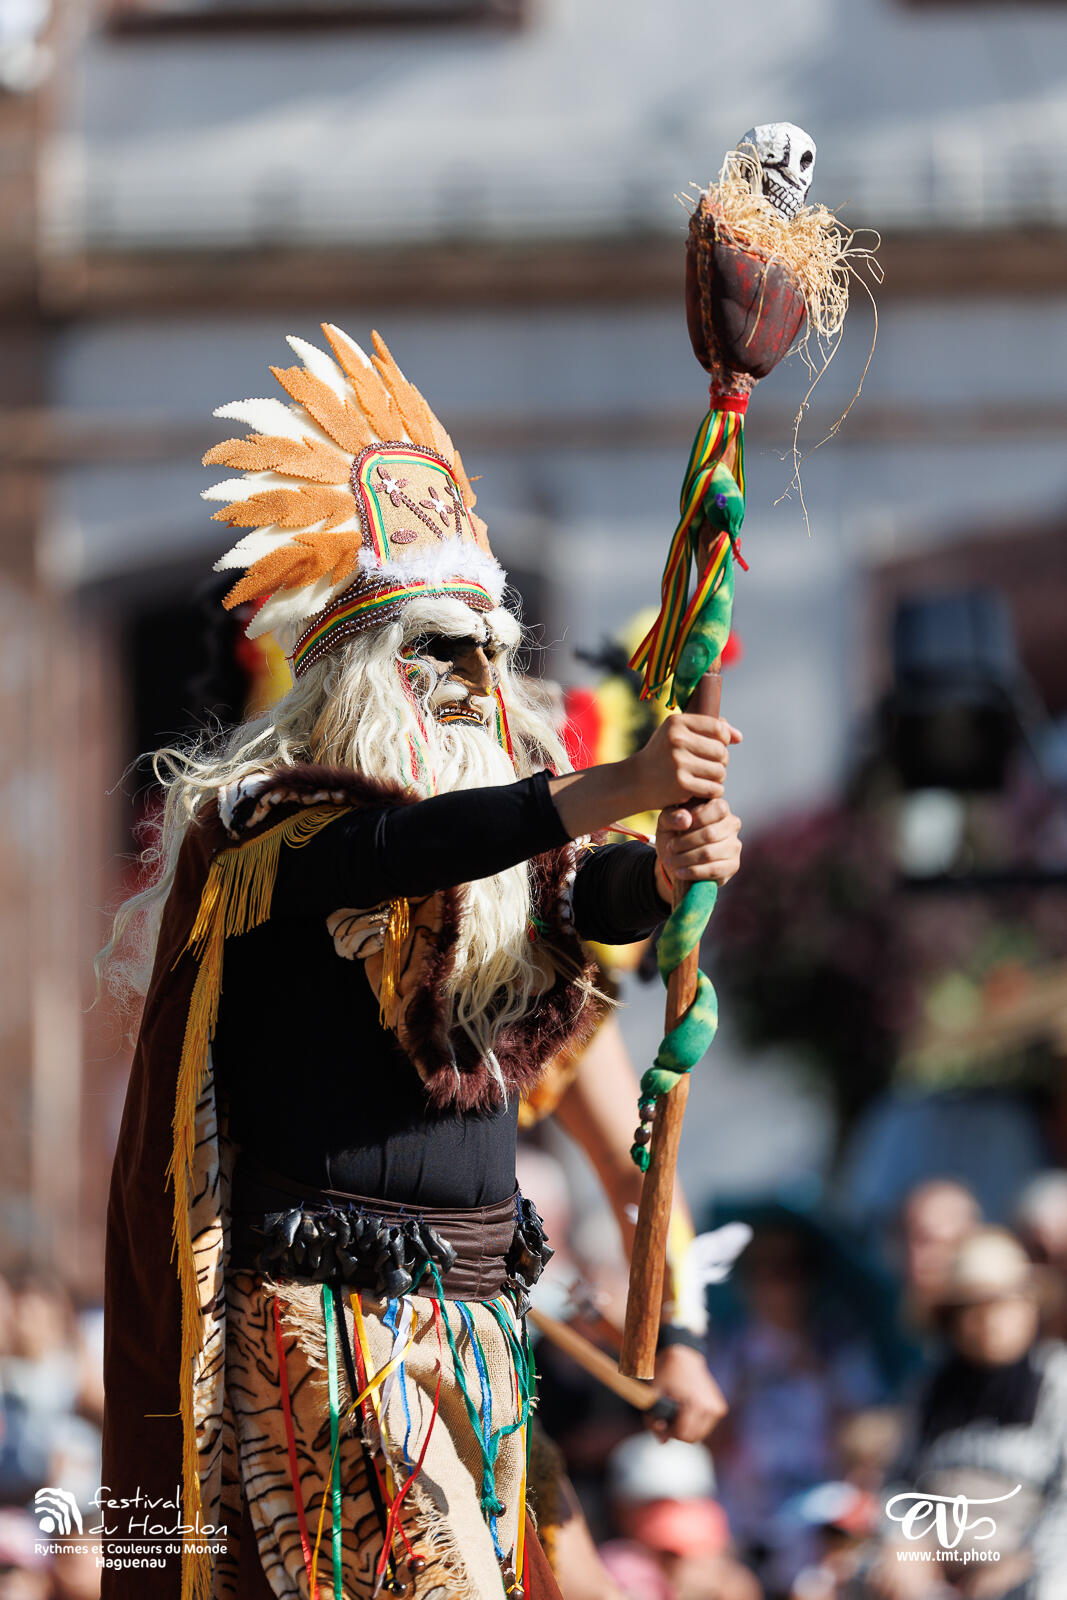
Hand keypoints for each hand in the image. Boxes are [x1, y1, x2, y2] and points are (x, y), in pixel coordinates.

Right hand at [626, 714, 741, 814]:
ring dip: (716, 778)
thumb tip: (739, 737)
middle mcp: (677, 739)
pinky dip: (712, 791)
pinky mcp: (682, 783)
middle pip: (722, 752)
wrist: (635, 781)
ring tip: (702, 777)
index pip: (719, 729)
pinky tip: (700, 789)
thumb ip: (709, 729)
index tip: (713, 748)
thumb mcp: (678, 733)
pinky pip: (714, 788)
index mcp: (677, 722)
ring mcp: (679, 762)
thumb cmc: (662, 754)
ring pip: (720, 772)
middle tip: (706, 766)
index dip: (723, 741)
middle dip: (719, 762)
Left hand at [650, 1344, 727, 1442]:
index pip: (683, 1435)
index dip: (669, 1431)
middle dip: (677, 1432)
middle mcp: (710, 1407)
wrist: (684, 1355)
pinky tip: (687, 1407)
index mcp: (695, 1404)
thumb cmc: (665, 1373)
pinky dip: (695, 1422)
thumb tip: (663, 1442)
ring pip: (700, 1434)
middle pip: (692, 1438)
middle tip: (668, 1416)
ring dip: (687, 1428)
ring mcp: (717, 1408)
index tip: (662, 1419)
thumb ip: (653, 1420)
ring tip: (677, 1411)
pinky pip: (705, 1426)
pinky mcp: (720, 1407)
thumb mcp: (653, 1394)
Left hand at [655, 797, 741, 897]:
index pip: (717, 809)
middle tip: (670, 848)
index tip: (676, 830)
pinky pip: (714, 870)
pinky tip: (680, 872)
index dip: (696, 820)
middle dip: (685, 843)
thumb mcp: (666, 822)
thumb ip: (671, 816)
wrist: (676, 858)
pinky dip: (693, 872)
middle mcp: (732, 824)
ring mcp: (734, 845)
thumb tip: (686, 820)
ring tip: (670, 861)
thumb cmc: (674, 833)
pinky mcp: (733, 865)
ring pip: (709, 853)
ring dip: (685, 859)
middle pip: (710, 833)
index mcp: (720, 807)